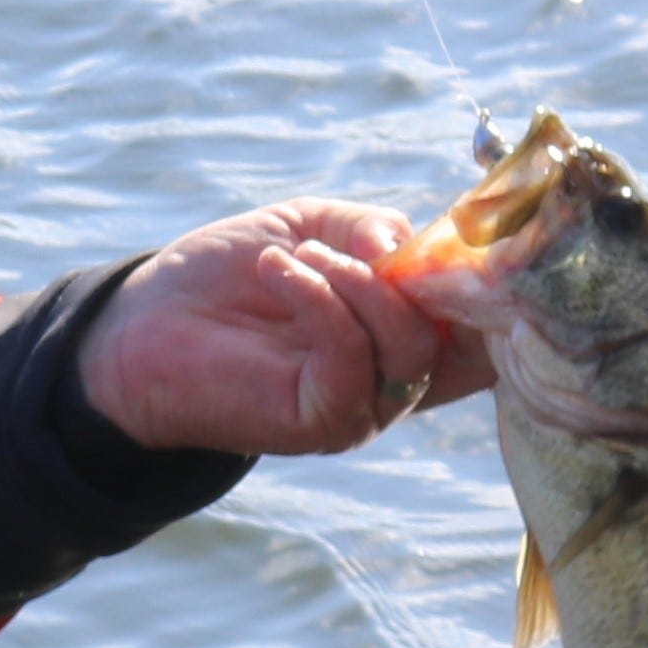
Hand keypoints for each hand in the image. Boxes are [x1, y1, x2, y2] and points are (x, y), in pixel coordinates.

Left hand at [75, 199, 489, 457]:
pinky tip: (280, 269)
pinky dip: (321, 301)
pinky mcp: (325, 421)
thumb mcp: (311, 226)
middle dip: (432, 276)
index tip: (485, 232)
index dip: (502, 282)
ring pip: (410, 344)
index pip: (491, 323)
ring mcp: (368, 405)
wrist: (145, 325)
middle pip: (466, 335)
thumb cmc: (230, 275)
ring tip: (302, 254)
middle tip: (377, 239)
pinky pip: (352, 358)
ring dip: (359, 282)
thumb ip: (371, 229)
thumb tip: (408, 250)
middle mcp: (401, 375)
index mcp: (408, 328)